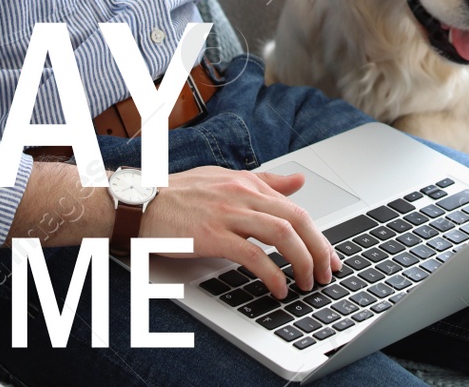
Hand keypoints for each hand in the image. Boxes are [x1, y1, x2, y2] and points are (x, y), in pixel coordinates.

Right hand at [145, 165, 341, 299]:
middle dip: (319, 248)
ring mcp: (227, 214)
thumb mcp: (224, 179)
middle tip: (327, 272)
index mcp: (247, 183)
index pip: (295, 208)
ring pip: (282, 233)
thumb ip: (263, 182)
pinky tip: (279, 288)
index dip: (319, 234)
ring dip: (302, 260)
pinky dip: (272, 273)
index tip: (329, 256)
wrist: (139, 202)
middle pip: (296, 219)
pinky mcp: (212, 235)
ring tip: (307, 282)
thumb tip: (298, 182)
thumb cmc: (177, 195)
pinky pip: (253, 255)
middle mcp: (242, 194)